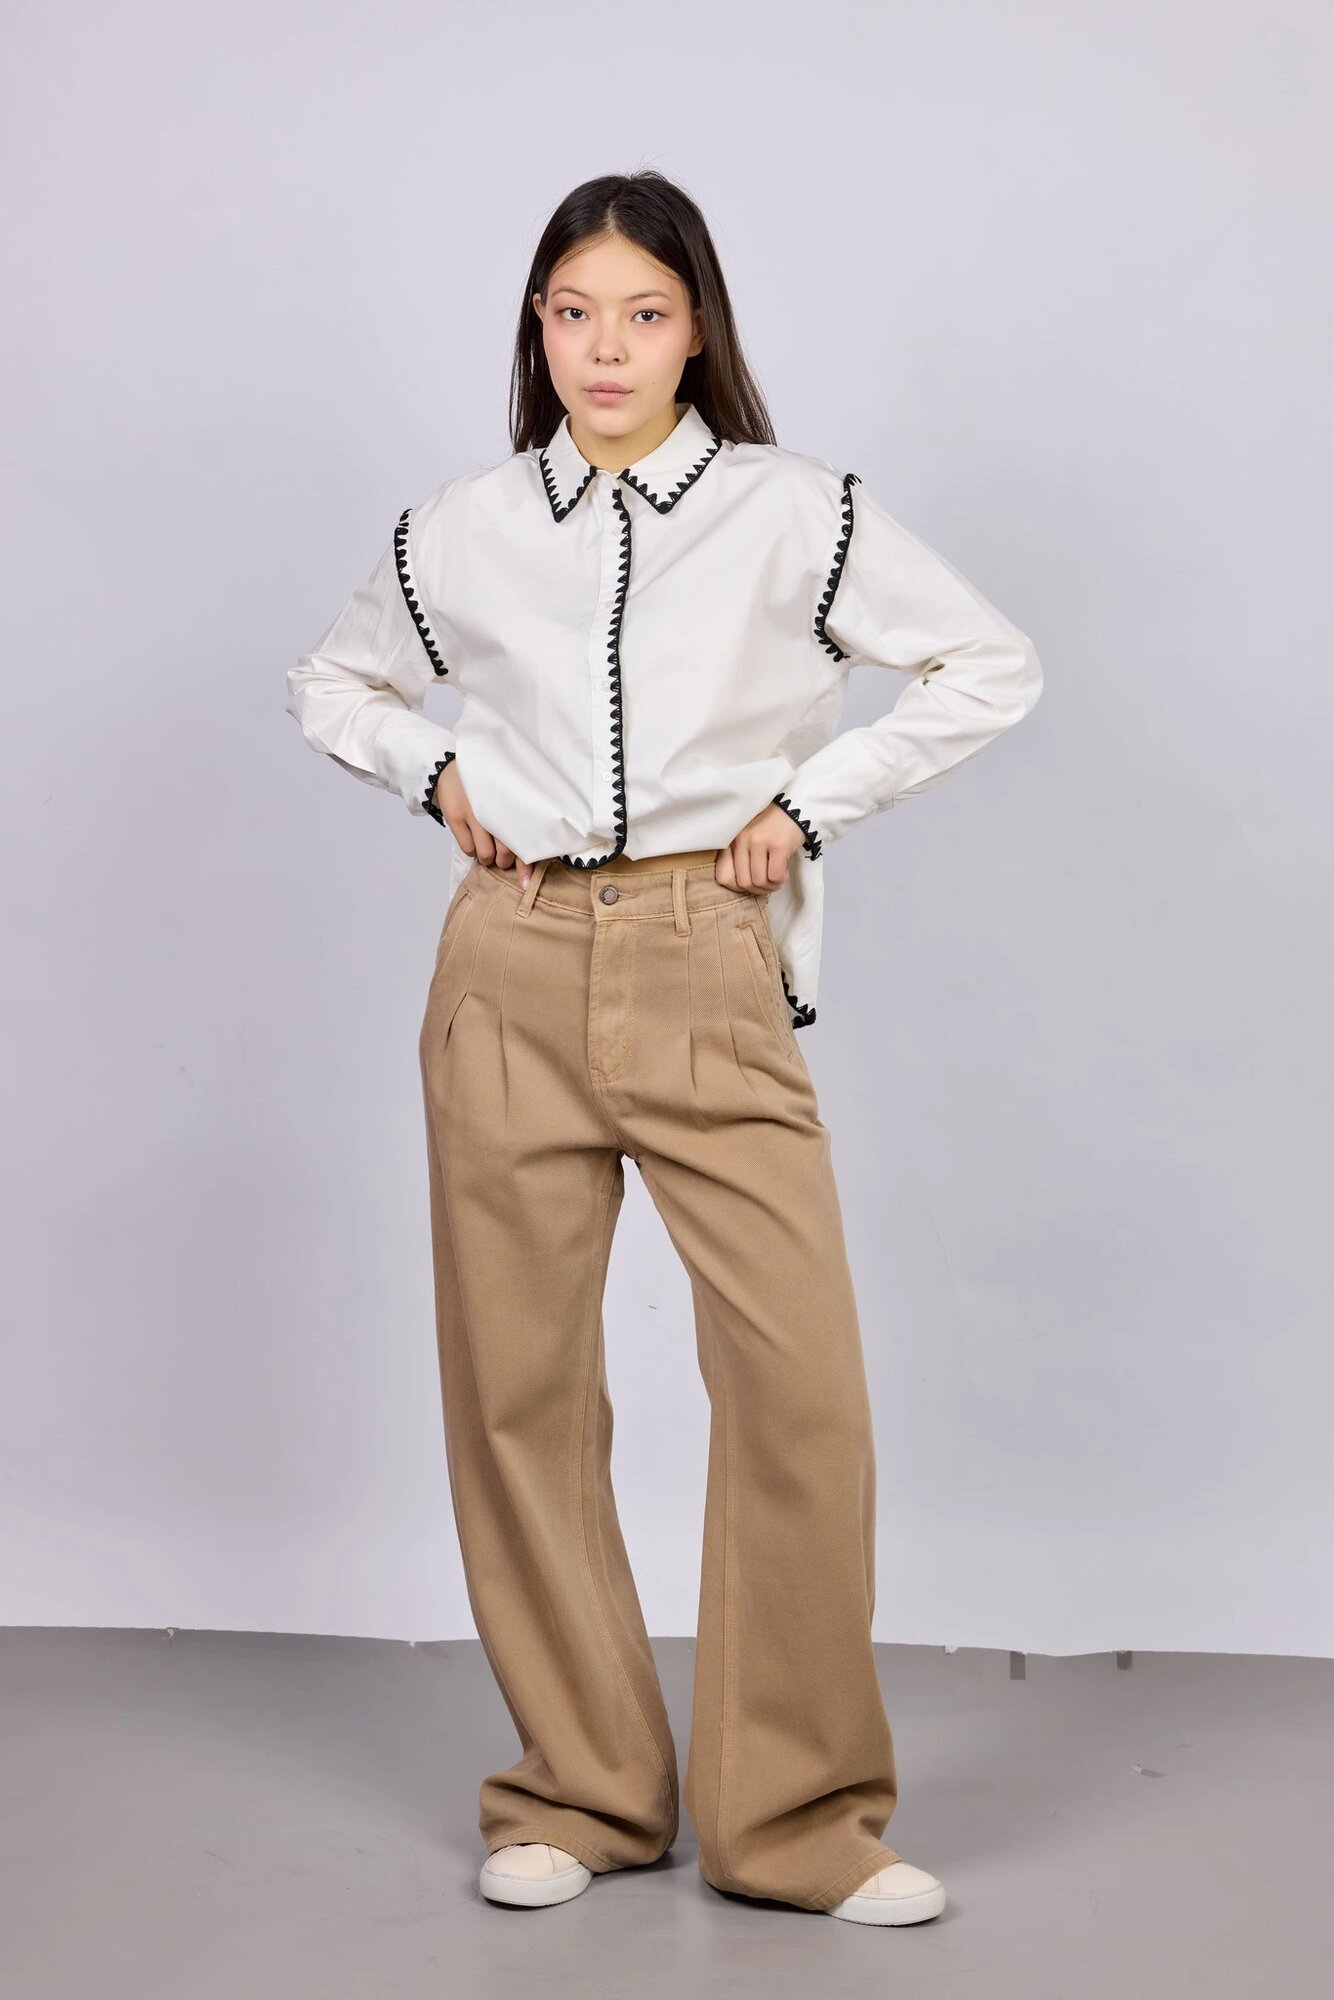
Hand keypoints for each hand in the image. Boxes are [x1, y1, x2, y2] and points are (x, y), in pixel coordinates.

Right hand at [430, 761, 535, 885]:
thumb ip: (517, 821)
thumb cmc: (487, 789)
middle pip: (507, 850)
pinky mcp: (456, 817)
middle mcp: (495, 809)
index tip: (526, 880)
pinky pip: (468, 849)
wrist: (451, 768)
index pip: (524, 839)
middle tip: (503, 858)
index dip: (526, 864)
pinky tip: (474, 841)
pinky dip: (472, 851)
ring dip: (488, 858)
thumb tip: (529, 859)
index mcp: (512, 804)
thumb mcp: (505, 798)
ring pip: (486, 853)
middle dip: (505, 861)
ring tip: (487, 850)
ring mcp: (474, 813)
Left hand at [715, 803, 805, 893]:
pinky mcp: (778, 845)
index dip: (738, 887)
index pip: (723, 876)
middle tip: (768, 884)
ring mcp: (760, 842)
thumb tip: (739, 884)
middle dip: (758, 889)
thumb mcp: (747, 837)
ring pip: (759, 881)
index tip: (751, 883)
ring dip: (770, 886)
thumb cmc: (770, 825)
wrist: (793, 807)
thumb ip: (739, 856)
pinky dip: (780, 880)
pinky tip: (784, 872)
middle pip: (744, 883)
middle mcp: (742, 840)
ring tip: (777, 878)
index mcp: (732, 840)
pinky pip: (775, 876)